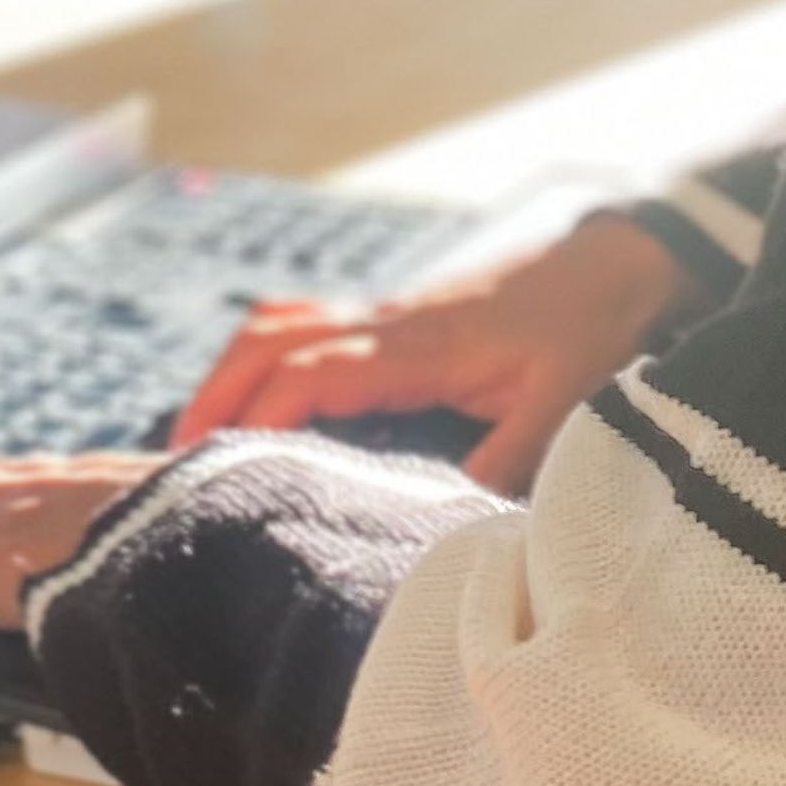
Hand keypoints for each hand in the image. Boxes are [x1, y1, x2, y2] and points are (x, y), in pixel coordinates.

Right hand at [170, 210, 707, 493]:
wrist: (614, 265)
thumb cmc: (586, 332)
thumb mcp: (560, 407)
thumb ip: (505, 463)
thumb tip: (447, 520)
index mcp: (414, 345)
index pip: (307, 373)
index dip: (256, 418)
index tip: (217, 466)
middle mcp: (384, 321)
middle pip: (268, 339)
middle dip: (214, 394)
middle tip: (172, 458)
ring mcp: (384, 314)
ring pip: (278, 325)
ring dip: (229, 372)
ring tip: (196, 436)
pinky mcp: (393, 319)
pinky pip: (304, 327)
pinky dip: (261, 359)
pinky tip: (254, 403)